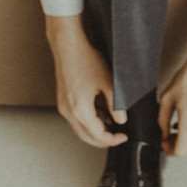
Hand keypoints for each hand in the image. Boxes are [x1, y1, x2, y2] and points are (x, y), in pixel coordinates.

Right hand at [46, 14, 127, 147]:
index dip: (112, 140)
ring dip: (95, 131)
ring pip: (80, 128)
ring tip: (111, 126)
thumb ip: (116, 104)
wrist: (68, 46)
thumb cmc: (85, 59)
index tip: (123, 137)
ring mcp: (63, 106)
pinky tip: (100, 114)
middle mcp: (68, 111)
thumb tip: (122, 119)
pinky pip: (76, 118)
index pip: (97, 135)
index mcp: (79, 109)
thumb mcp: (108, 83)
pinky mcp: (63, 100)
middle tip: (117, 137)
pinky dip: (88, 121)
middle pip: (86, 136)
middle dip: (103, 140)